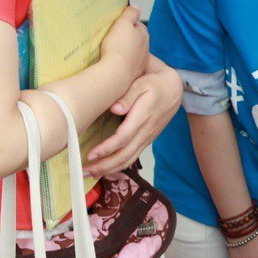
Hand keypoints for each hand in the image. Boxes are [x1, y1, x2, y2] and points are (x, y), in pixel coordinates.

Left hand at [85, 58, 181, 175]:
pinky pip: (132, 158)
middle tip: (84, 170)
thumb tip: (114, 109)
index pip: (123, 138)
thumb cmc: (153, 84)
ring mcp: (147, 138)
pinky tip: (105, 169)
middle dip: (104, 165)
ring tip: (90, 173)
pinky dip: (118, 166)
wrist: (173, 90)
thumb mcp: (141, 83)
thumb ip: (128, 96)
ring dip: (109, 169)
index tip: (90, 155)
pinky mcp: (146, 141)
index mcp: (143, 116)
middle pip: (125, 155)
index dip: (106, 149)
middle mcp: (146, 132)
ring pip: (129, 160)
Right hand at [99, 5, 149, 87]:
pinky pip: (127, 66)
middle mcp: (145, 50)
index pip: (138, 25)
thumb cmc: (118, 47)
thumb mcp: (123, 24)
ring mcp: (140, 63)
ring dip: (125, 51)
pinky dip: (122, 63)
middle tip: (113, 37)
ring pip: (132, 54)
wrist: (115, 74)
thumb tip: (136, 6)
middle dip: (127, 38)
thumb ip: (130, 14)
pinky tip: (113, 63)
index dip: (128, 23)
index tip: (119, 24)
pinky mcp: (133, 75)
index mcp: (144, 35)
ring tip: (111, 50)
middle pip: (136, 40)